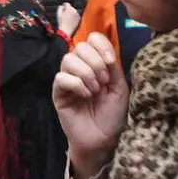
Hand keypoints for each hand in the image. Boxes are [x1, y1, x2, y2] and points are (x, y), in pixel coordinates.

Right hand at [52, 32, 129, 178]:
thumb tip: (105, 53)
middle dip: (95, 63)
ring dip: (86, 74)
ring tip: (94, 90)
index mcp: (97, 63)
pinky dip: (76, 84)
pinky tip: (84, 96)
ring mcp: (68, 79)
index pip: (93, 39)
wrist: (102, 139)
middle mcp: (81, 68)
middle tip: (104, 82)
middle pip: (80, 47)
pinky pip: (61, 77)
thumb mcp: (119, 88)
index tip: (111, 62)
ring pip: (69, 60)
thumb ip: (113, 68)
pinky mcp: (58, 92)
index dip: (101, 45)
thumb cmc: (112, 115)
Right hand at [57, 3, 80, 36]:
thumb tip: (62, 6)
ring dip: (71, 13)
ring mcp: (78, 15)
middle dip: (67, 9)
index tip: (62, 7)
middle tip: (64, 14)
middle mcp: (75, 11)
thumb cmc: (61, 22)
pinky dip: (74, 17)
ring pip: (74, 11)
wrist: (66, 30)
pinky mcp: (79, 19)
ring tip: (67, 18)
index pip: (67, 4)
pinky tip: (70, 20)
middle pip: (71, 7)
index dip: (64, 5)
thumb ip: (60, 7)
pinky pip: (76, 15)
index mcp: (69, 9)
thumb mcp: (58, 14)